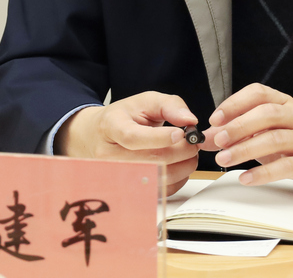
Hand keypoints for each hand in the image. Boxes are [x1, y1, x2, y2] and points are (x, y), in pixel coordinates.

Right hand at [58, 92, 199, 195]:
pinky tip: (180, 165)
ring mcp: (117, 176)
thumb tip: (190, 120)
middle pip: (150, 161)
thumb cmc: (123, 118)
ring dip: (183, 167)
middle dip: (181, 151)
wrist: (98, 136)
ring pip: (157, 179)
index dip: (159, 138)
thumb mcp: (144, 101)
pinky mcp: (130, 189)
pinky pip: (160, 192)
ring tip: (189, 153)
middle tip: (193, 142)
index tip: (181, 132)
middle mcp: (109, 155)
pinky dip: (178, 179)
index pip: (132, 137)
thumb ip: (169, 105)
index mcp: (111, 127)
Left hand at [202, 83, 292, 199]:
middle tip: (218, 140)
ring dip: (246, 149)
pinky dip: (264, 172)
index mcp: (285, 104)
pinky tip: (246, 178)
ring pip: (276, 139)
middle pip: (267, 113)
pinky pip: (287, 166)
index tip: (215, 118)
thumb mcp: (270, 133)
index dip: (235, 103)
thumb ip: (241, 133)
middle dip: (239, 126)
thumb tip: (209, 137)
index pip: (259, 93)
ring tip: (225, 160)